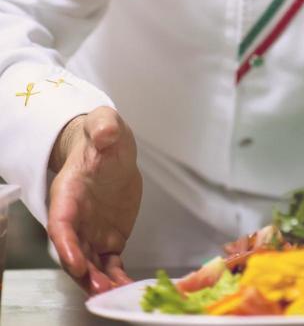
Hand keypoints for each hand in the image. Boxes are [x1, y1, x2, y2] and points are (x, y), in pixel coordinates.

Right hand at [47, 107, 142, 293]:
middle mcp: (76, 218)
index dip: (66, 244)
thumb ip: (104, 127)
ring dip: (101, 282)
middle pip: (74, 252)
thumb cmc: (102, 137)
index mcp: (67, 193)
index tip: (76, 262)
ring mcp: (92, 231)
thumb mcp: (104, 124)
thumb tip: (106, 134)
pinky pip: (111, 264)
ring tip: (117, 294)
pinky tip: (129, 289)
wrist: (111, 149)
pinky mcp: (110, 238)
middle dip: (84, 274)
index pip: (61, 223)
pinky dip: (118, 278)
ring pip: (91, 264)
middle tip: (101, 289)